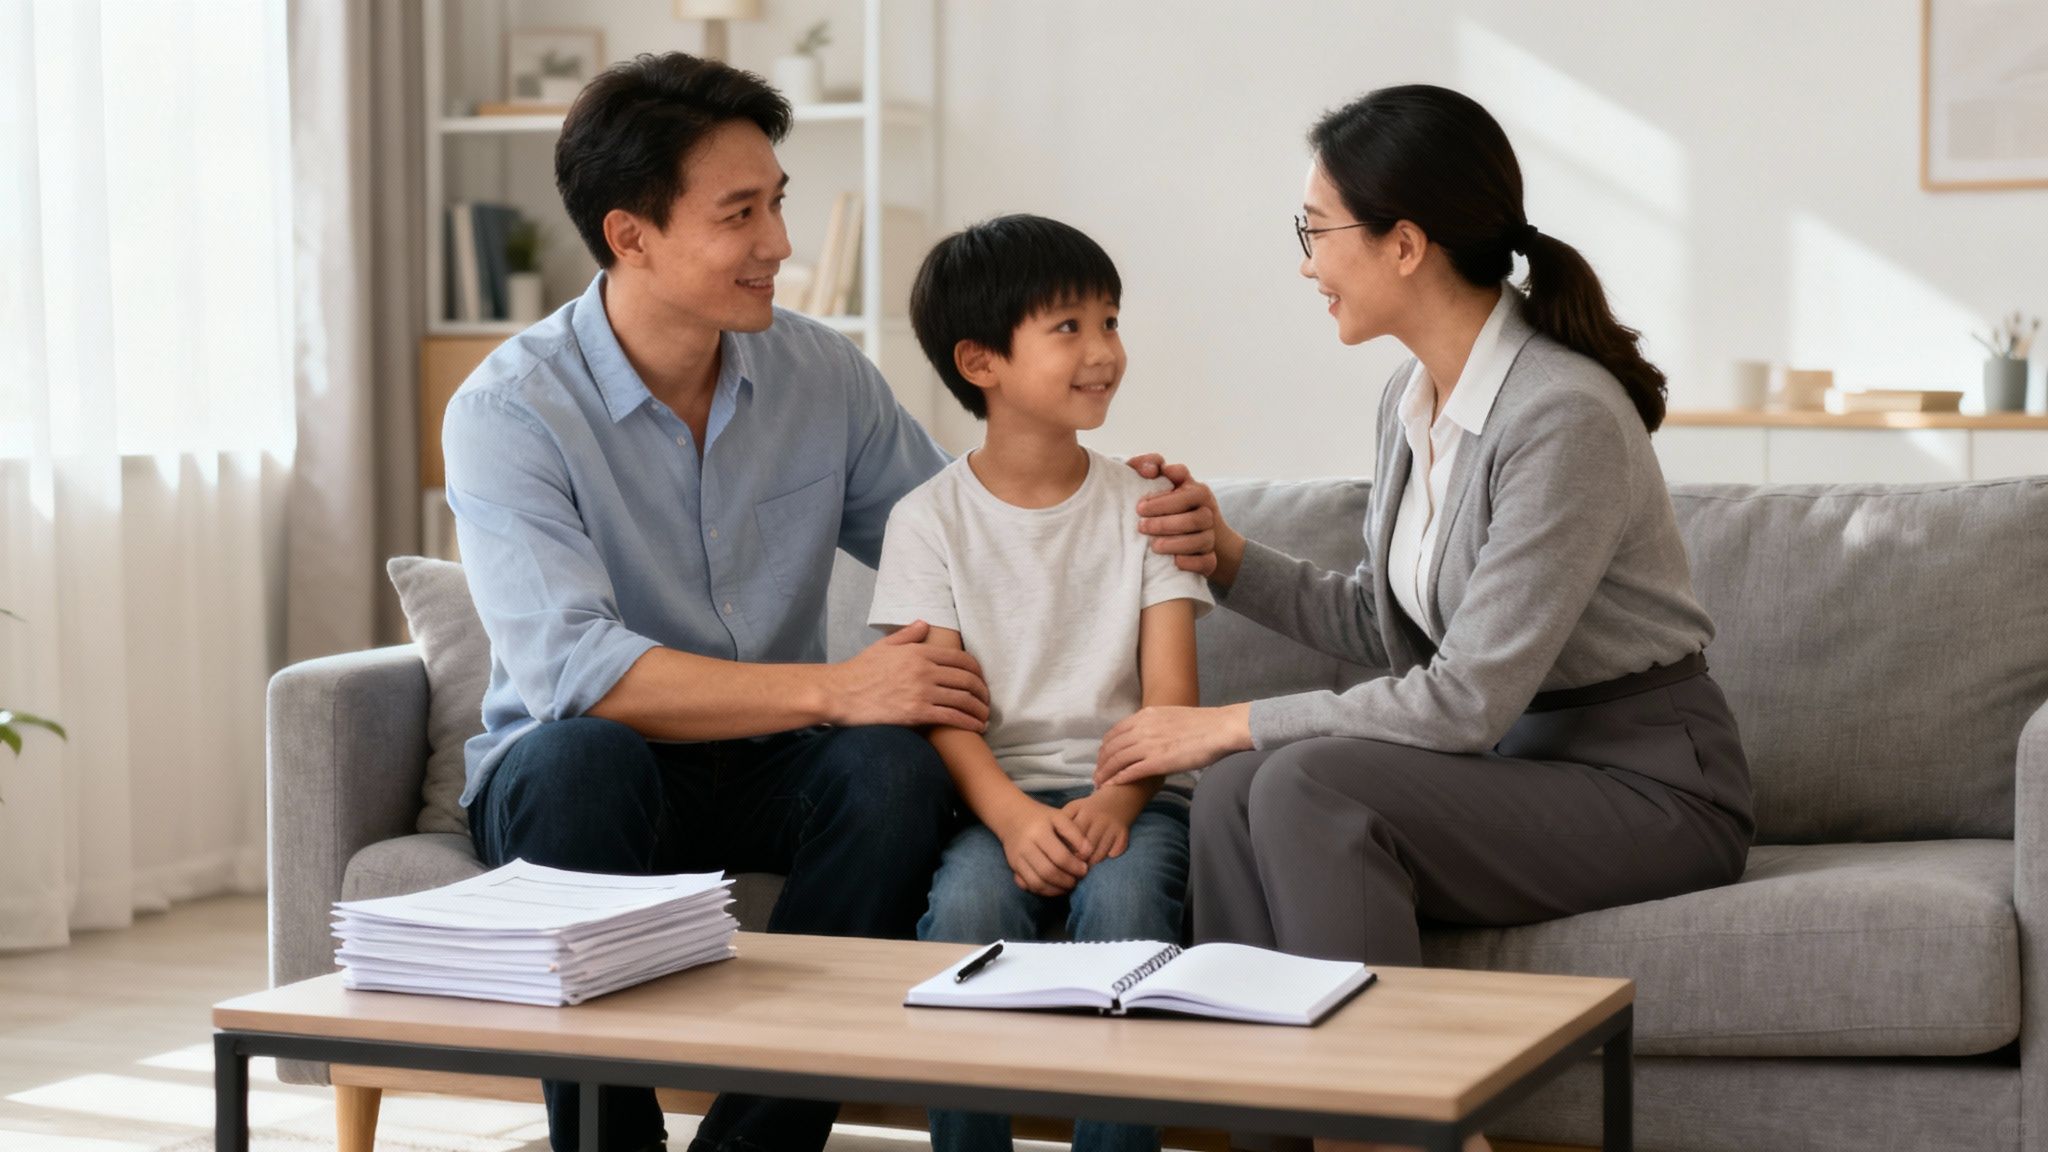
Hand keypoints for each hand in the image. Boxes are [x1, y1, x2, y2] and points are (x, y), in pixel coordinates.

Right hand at [829, 620, 989, 730]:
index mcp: (920, 652)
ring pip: (963, 699)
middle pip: (967, 679)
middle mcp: (925, 669)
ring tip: (985, 718)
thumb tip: (925, 624)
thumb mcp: (884, 646)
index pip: (961, 658)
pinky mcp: (916, 712)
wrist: (840, 693)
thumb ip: (908, 635)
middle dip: (983, 692)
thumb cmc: (859, 670)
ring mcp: (921, 691)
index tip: (982, 681)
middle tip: (987, 702)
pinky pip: (951, 717)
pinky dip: (969, 723)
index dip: (977, 671)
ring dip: (979, 710)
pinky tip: (976, 728)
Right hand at [991, 798, 1093, 895]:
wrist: (1013, 816)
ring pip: (1037, 883)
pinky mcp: (1013, 867)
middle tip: (1077, 880)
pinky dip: (1044, 891)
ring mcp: (1017, 859)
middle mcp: (1026, 846)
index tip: (1085, 869)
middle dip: (1066, 881)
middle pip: (1048, 872)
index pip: (1060, 856)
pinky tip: (1055, 887)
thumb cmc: (1042, 818)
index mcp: (1039, 832)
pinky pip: (1028, 885)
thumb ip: (1075, 833)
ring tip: (1068, 886)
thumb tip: (1088, 853)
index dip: (1075, 866)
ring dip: (1056, 889)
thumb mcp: (1059, 817)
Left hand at [1061, 787, 1144, 863]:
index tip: (1061, 858)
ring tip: (1083, 868)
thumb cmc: (1089, 808)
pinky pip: (1114, 853)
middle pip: (1086, 847)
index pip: (1073, 836)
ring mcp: (1112, 828)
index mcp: (1085, 813)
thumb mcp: (1074, 808)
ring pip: (1099, 853)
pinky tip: (1100, 862)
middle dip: (1078, 860)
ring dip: (1091, 863)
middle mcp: (1100, 820)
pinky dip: (1107, 859)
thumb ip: (1063, 822)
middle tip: (1071, 868)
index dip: (1066, 850)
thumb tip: (1052, 842)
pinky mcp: (1123, 835)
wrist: (1117, 799)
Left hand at [1094, 703, 1252, 787]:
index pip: (1114, 733)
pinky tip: (1113, 786)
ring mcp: (1148, 745)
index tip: (1103, 758)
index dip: (1105, 747)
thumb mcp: (1170, 715)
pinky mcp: (1157, 762)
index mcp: (1145, 715)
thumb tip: (1148, 734)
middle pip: (1111, 747)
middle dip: (1101, 763)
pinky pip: (1130, 772)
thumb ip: (1154, 724)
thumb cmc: (1201, 724)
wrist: (1219, 729)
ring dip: (1105, 773)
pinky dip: (1118, 779)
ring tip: (1100, 784)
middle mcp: (1142, 728)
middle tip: (1097, 774)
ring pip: (1116, 761)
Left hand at [1127, 454, 1240, 582]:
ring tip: (1153, 546)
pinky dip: (1191, 563)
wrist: (1196, 533)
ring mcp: (1211, 536)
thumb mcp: (1164, 482)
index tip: (1140, 507)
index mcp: (1198, 492)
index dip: (1163, 502)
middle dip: (1165, 524)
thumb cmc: (1171, 503)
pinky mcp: (1210, 559)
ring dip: (1175, 544)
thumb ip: (1151, 466)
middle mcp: (1207, 513)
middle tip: (1141, 526)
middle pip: (1194, 519)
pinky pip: (1207, 562)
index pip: (1186, 496)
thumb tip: (1150, 468)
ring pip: (1201, 541)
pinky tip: (1175, 562)